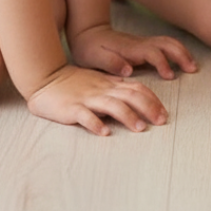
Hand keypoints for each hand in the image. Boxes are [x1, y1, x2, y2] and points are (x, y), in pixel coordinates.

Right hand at [26, 64, 168, 135]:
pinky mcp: (72, 109)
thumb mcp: (99, 82)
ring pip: (112, 105)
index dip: (153, 100)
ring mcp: (87, 99)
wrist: (46, 78)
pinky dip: (95, 123)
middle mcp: (102, 90)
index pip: (137, 89)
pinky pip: (85, 115)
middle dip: (148, 108)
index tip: (164, 113)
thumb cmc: (74, 83)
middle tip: (161, 121)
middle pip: (131, 96)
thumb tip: (137, 95)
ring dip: (128, 116)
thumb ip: (116, 88)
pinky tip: (104, 132)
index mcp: (110, 84)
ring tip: (140, 128)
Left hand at [69, 23, 197, 80]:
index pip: (152, 53)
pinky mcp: (144, 46)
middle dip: (182, 54)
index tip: (170, 76)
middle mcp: (140, 44)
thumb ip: (111, 63)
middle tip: (193, 69)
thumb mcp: (94, 57)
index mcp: (130, 49)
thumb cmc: (90, 48)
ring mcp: (143, 43)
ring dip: (182, 52)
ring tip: (192, 66)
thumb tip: (129, 69)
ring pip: (168, 42)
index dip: (163, 63)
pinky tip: (181, 61)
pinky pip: (165, 45)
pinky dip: (177, 51)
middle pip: (167, 43)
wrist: (88, 33)